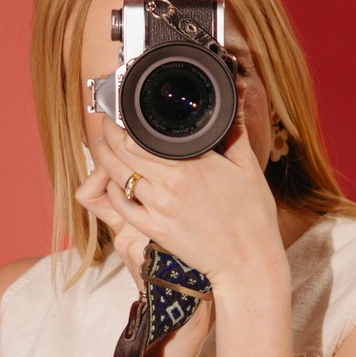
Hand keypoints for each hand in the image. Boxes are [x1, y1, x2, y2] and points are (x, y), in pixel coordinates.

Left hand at [75, 79, 286, 292]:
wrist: (247, 262)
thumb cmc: (252, 216)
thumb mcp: (248, 167)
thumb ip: (234, 130)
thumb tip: (237, 95)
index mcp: (191, 165)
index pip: (142, 138)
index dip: (123, 123)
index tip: (120, 113)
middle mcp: (169, 185)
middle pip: (122, 153)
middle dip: (108, 136)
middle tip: (106, 124)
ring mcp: (158, 208)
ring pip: (118, 177)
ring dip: (104, 159)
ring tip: (103, 146)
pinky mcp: (154, 230)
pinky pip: (121, 206)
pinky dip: (112, 191)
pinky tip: (112, 182)